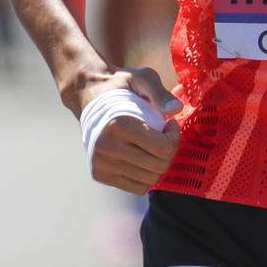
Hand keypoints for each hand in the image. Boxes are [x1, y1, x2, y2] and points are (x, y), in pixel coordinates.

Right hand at [81, 67, 183, 194]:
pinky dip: (146, 175)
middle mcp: (106, 147)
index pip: (163, 148)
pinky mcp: (99, 174)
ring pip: (149, 179)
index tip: (170, 124)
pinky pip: (136, 187)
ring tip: (153, 145)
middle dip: (169, 150)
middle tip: (164, 135)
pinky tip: (143, 156)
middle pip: (158, 166)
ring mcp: (101, 164)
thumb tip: (177, 110)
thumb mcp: (143, 78)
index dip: (174, 137)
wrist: (89, 96)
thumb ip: (160, 93)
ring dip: (158, 163)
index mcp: (118, 125)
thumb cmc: (122, 86)